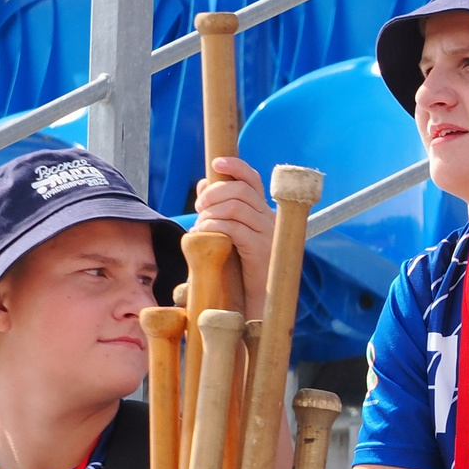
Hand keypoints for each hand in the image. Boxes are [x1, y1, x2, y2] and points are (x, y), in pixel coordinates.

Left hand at [191, 155, 272, 317]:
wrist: (256, 306)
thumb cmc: (239, 272)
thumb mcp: (226, 236)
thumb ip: (216, 210)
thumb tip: (203, 183)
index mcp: (262, 213)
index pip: (253, 179)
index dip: (236, 166)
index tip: (216, 162)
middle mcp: (270, 220)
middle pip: (241, 189)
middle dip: (213, 193)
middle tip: (198, 208)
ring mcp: (268, 235)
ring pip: (236, 207)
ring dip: (211, 212)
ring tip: (199, 226)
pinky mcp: (261, 251)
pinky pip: (234, 229)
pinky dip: (213, 228)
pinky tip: (202, 236)